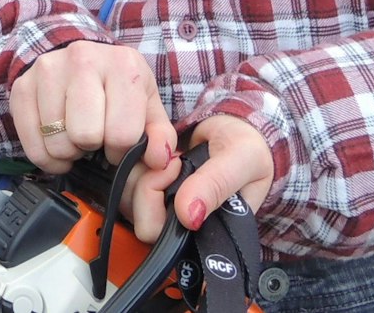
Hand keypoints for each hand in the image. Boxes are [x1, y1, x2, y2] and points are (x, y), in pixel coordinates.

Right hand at [8, 39, 176, 174]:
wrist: (79, 57)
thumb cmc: (116, 86)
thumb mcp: (146, 103)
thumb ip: (160, 134)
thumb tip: (158, 160)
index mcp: (122, 64)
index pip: (122, 133)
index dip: (121, 150)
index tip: (117, 142)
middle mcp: (83, 59)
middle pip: (86, 136)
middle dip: (93, 148)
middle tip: (95, 138)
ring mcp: (48, 70)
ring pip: (57, 143)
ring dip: (69, 151)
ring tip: (75, 135)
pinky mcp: (22, 86)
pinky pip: (32, 145)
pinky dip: (46, 156)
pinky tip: (56, 142)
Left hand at [123, 114, 274, 244]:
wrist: (233, 127)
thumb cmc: (247, 149)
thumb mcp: (243, 161)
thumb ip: (217, 185)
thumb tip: (189, 217)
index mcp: (209, 233)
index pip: (171, 245)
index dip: (162, 214)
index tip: (174, 174)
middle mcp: (183, 227)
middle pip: (144, 225)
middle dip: (149, 188)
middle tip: (170, 163)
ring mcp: (164, 209)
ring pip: (129, 204)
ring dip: (142, 174)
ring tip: (169, 156)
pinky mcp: (148, 188)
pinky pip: (126, 183)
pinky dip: (136, 164)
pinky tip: (158, 152)